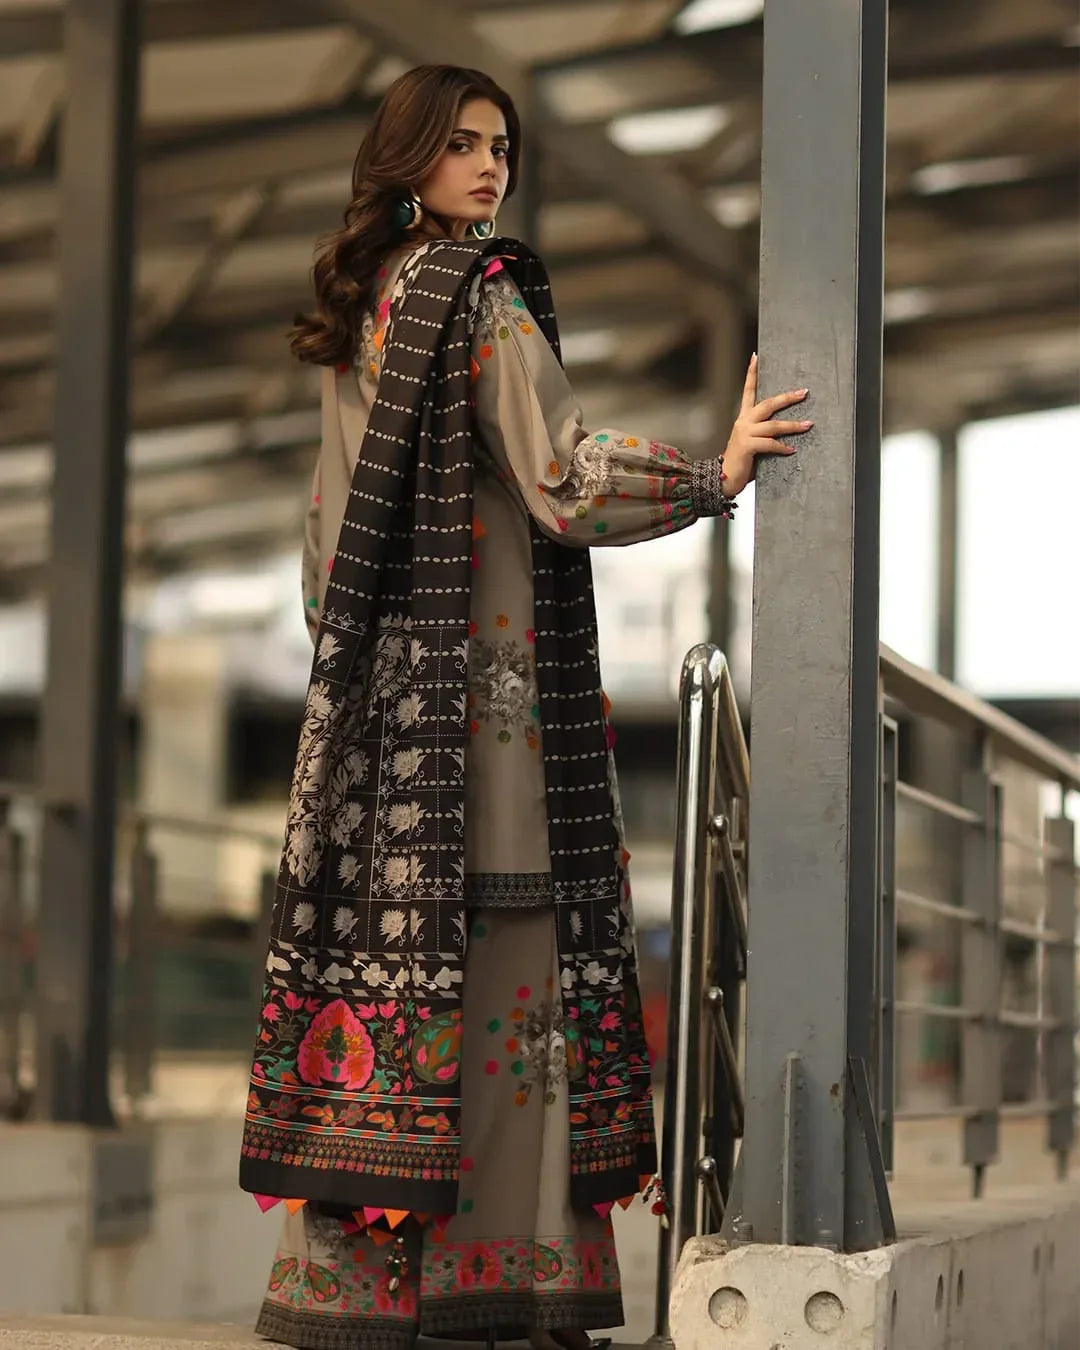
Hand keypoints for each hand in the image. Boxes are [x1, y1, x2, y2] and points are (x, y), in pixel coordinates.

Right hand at [722, 354, 811, 496]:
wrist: (723, 478)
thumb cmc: (740, 462)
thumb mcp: (752, 442)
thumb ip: (764, 434)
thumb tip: (785, 431)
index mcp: (743, 418)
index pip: (748, 391)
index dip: (751, 373)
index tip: (755, 357)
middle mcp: (743, 422)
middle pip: (768, 404)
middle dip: (787, 398)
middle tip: (804, 392)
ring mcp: (744, 433)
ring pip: (774, 425)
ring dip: (793, 425)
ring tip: (807, 425)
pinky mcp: (747, 446)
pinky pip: (770, 444)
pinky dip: (783, 447)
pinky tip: (791, 450)